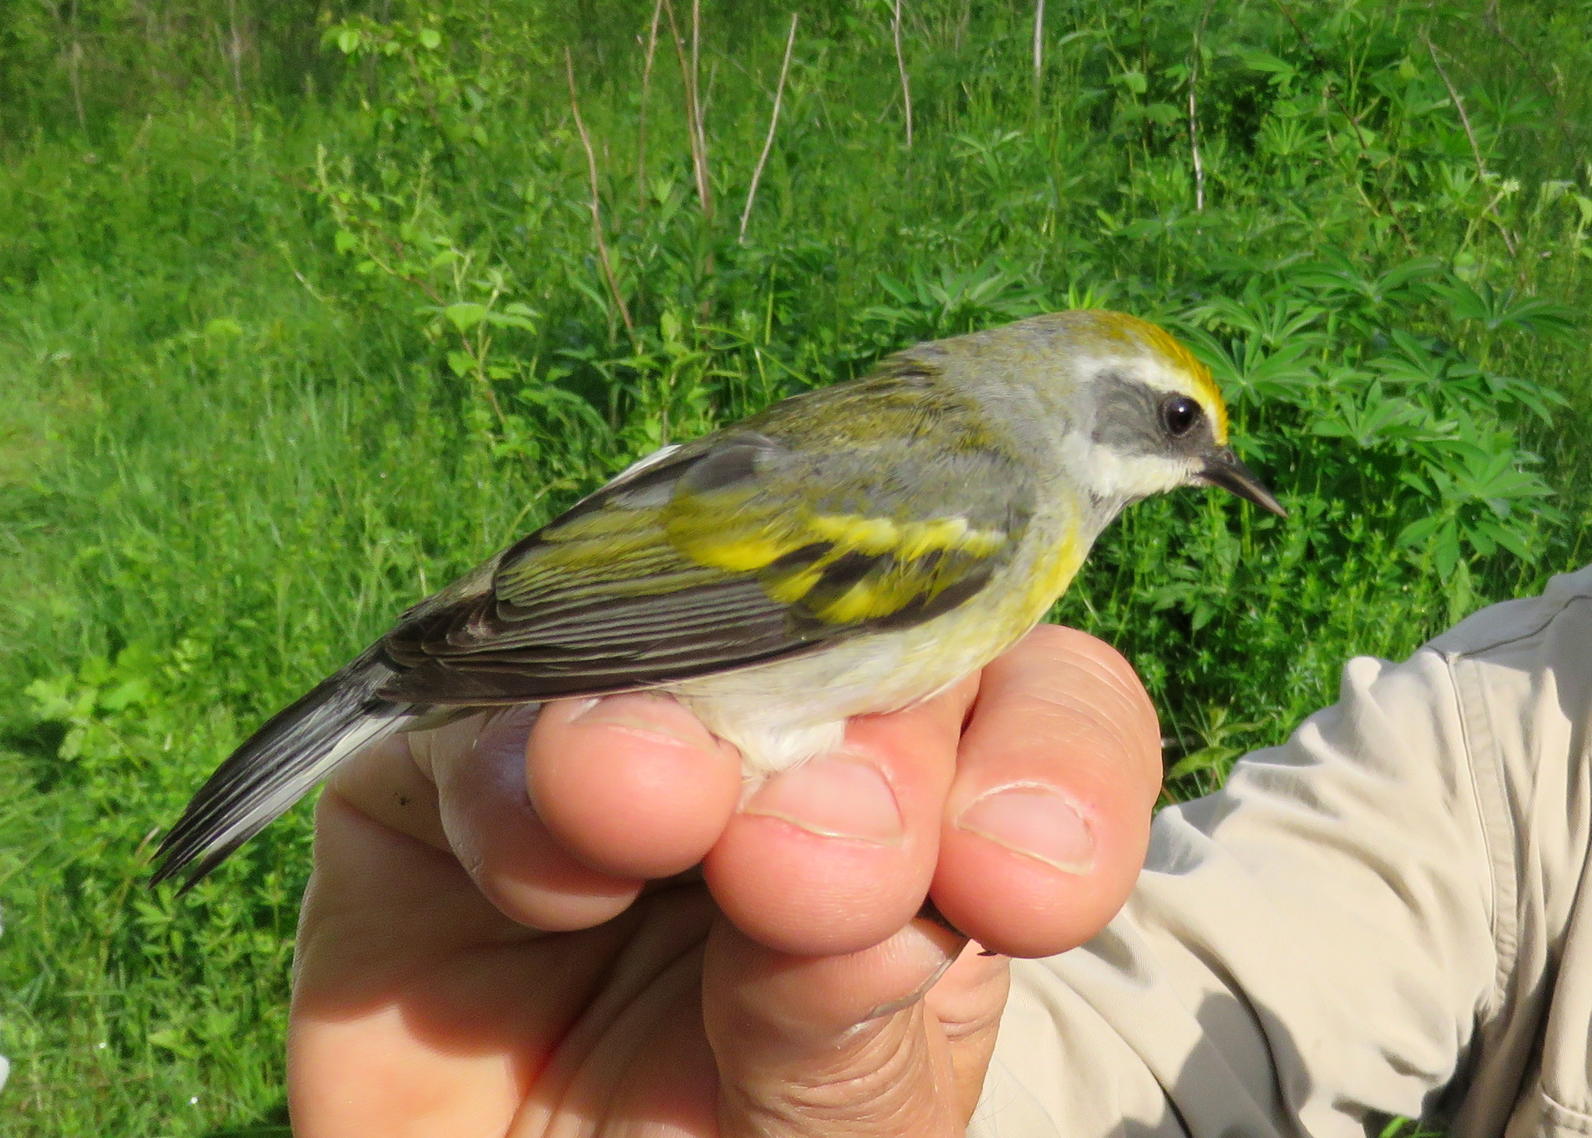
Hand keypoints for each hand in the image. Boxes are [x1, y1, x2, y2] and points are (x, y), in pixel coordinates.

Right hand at [288, 625, 1161, 1135]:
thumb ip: (861, 1014)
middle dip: (863, 753)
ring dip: (675, 726)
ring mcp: (614, 730)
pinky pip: (477, 717)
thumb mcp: (834, 1124)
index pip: (1035, 703)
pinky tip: (545, 886)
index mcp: (925, 819)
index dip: (1054, 756)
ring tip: (655, 810)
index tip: (1023, 889)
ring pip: (667, 639)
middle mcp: (782, 744)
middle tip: (823, 876)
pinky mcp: (445, 763)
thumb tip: (834, 862)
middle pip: (862, 648)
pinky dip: (515, 786)